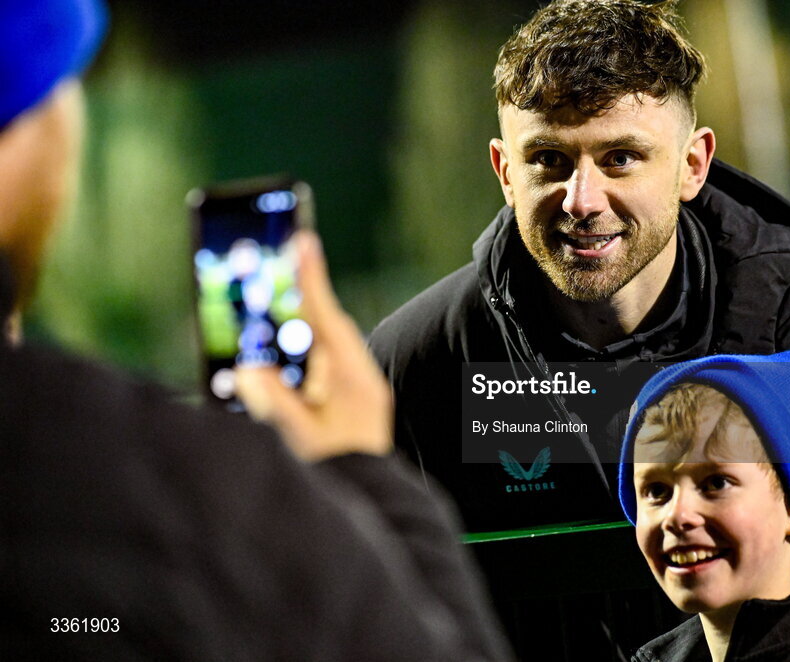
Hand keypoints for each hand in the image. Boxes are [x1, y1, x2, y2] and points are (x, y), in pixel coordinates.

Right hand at [235, 230, 392, 459]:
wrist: (375, 507)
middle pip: (322, 329)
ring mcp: (356, 391)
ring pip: (320, 350)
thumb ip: (272, 403)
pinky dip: (298, 364)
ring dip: (294, 336)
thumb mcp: (298, 439)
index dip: (312, 279)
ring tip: (267, 318)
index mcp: (352, 380)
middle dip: (297, 302)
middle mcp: (358, 379)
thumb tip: (251, 371)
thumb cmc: (340, 474)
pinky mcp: (349, 406)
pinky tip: (275, 372)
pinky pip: (320, 371)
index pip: (326, 319)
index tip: (304, 239)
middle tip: (283, 261)